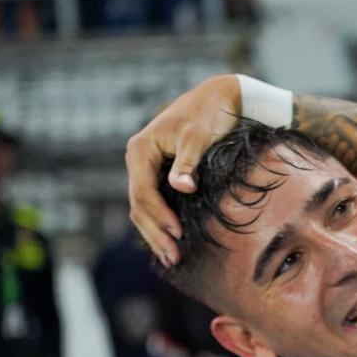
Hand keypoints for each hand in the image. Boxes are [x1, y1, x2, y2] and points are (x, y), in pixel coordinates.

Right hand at [124, 74, 243, 264]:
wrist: (218, 99)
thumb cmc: (209, 115)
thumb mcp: (198, 136)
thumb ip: (188, 162)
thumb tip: (182, 187)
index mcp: (140, 150)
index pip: (142, 191)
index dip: (158, 215)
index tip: (177, 233)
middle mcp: (138, 160)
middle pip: (139, 205)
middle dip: (155, 232)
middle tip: (173, 257)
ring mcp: (147, 168)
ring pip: (143, 208)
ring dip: (156, 233)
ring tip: (172, 258)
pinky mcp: (159, 174)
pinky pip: (154, 204)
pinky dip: (160, 223)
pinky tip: (171, 241)